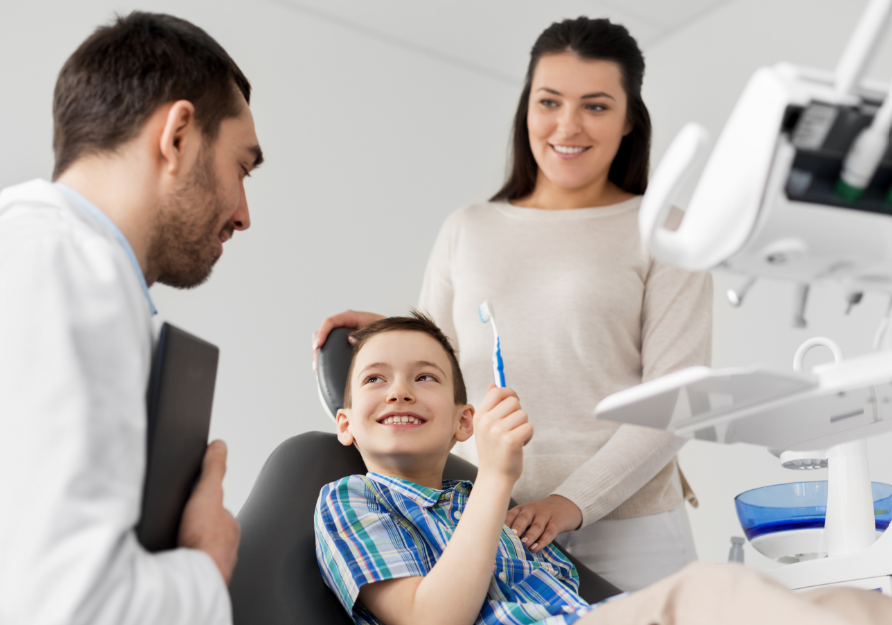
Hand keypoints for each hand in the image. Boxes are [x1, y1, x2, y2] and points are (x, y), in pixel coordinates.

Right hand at [178, 440, 240, 583]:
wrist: (194, 576)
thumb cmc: (203, 539)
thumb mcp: (207, 492)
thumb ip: (213, 469)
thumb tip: (219, 445)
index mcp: (229, 526)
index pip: (216, 511)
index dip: (202, 506)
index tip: (191, 507)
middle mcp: (226, 547)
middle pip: (208, 532)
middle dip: (195, 529)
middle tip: (179, 527)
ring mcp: (215, 565)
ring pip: (201, 552)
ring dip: (189, 548)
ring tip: (174, 545)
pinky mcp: (199, 580)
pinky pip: (191, 569)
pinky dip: (183, 565)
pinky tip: (172, 563)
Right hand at [312, 310, 384, 369]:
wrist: (395, 338)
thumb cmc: (389, 334)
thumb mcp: (379, 332)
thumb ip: (366, 334)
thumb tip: (350, 339)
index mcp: (353, 317)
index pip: (331, 321)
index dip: (322, 332)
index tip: (318, 346)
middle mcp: (346, 323)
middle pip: (323, 330)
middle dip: (317, 345)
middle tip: (316, 363)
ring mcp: (344, 333)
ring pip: (324, 339)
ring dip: (318, 353)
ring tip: (317, 368)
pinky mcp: (344, 342)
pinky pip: (330, 347)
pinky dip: (324, 357)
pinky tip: (324, 368)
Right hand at [473, 385, 532, 484]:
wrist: (494, 476)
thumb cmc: (493, 450)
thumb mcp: (485, 427)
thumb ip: (490, 406)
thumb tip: (493, 385)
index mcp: (480, 416)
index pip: (497, 392)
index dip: (509, 393)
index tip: (515, 401)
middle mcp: (487, 422)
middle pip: (514, 401)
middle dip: (518, 413)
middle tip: (513, 427)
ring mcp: (497, 431)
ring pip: (523, 414)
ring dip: (524, 426)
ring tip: (515, 437)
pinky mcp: (510, 441)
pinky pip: (529, 427)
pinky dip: (528, 436)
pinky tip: (520, 445)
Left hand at [505, 495, 581, 552]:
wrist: (567, 504)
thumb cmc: (542, 514)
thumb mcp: (529, 515)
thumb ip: (519, 525)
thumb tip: (505, 543)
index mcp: (522, 509)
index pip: (511, 514)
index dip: (504, 524)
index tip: (496, 534)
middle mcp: (532, 510)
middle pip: (523, 518)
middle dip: (516, 527)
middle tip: (511, 536)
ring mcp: (545, 515)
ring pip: (536, 525)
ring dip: (529, 535)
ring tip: (524, 544)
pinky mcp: (557, 522)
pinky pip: (549, 532)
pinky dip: (542, 540)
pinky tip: (536, 547)